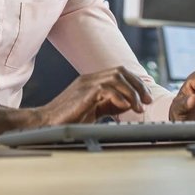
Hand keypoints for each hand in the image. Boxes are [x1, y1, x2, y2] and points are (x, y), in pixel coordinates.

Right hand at [0, 67, 152, 136]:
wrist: (46, 123)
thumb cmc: (68, 119)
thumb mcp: (94, 110)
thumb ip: (109, 104)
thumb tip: (129, 104)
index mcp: (92, 81)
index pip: (120, 73)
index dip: (136, 83)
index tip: (146, 98)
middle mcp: (90, 78)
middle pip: (121, 71)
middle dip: (138, 85)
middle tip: (148, 100)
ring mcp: (87, 83)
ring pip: (117, 77)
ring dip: (132, 92)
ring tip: (139, 107)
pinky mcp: (85, 92)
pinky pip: (108, 88)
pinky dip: (121, 97)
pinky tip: (126, 108)